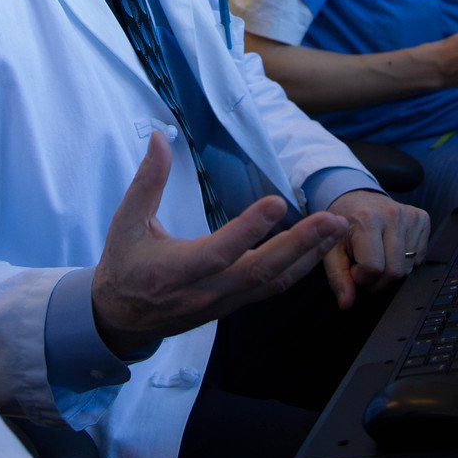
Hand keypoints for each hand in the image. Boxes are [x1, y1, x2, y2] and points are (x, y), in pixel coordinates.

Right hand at [92, 130, 348, 359]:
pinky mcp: (234, 304)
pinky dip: (300, 267)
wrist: (120, 319)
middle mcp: (207, 291)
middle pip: (261, 272)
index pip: (220, 251)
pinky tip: (320, 247)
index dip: (249, 229)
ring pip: (274, 283)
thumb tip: (161, 137)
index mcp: (177, 270)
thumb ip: (146, 181)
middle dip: (300, 246)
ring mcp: (224, 302)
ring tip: (337, 228)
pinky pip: (273, 288)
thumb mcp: (125, 223)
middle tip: (332, 219)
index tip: (276, 202)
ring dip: (309, 256)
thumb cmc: (123, 266)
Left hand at [323, 191, 429, 309]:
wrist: (355, 198)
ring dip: (391, 271)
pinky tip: (391, 249)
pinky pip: (420, 258)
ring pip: (409, 268)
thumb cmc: (342, 226)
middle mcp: (392, 215)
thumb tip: (346, 303)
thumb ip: (337, 277)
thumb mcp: (331, 250)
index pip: (373, 268)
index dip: (362, 277)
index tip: (354, 268)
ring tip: (378, 256)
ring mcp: (410, 216)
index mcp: (366, 219)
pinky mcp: (422, 218)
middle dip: (378, 279)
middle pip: (395, 272)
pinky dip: (406, 261)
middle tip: (365, 267)